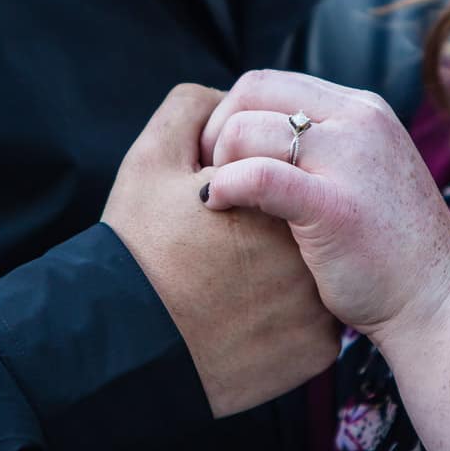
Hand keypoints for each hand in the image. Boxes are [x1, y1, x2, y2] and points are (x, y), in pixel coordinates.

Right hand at [103, 84, 340, 418]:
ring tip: (230, 280)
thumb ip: (191, 109)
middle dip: (270, 220)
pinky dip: (283, 317)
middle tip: (219, 245)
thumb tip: (227, 98)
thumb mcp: (151, 160)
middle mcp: (314, 249)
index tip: (209, 206)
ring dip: (279, 268)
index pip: (284, 168)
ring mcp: (322, 306)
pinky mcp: (317, 350)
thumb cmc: (136, 250)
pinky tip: (243, 318)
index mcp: (279, 196)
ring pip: (311, 271)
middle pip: (303, 219)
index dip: (242, 180)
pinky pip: (311, 322)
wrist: (127, 352)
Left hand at [199, 71, 449, 347]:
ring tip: (215, 198)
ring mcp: (351, 160)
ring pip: (246, 130)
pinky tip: (214, 206)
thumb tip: (255, 138)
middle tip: (206, 174)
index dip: (229, 113)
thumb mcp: (363, 174)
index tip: (217, 156)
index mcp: (364, 110)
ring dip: (217, 163)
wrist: (438, 304)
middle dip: (215, 130)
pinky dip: (223, 187)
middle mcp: (360, 122)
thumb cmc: (391, 252)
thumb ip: (322, 148)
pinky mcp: (335, 206)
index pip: (271, 82)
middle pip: (252, 93)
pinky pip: (257, 177)